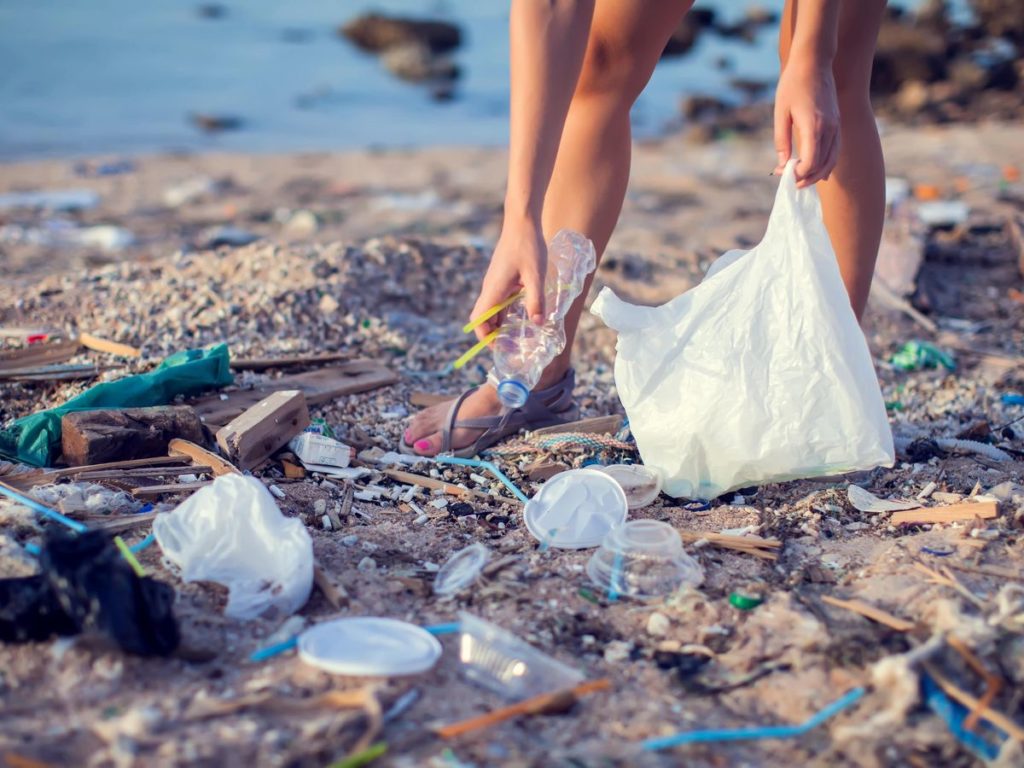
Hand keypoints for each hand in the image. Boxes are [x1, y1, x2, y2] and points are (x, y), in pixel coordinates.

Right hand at [469, 218, 547, 340]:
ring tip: (518, 336)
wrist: (522, 221)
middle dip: (494, 334)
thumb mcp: (536, 275)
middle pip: (484, 318)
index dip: (484, 337)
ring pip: (493, 309)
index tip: (497, 348)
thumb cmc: (528, 246)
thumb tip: (537, 324)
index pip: (479, 320)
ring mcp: (495, 283)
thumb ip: (536, 301)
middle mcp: (490, 288)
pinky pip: (501, 300)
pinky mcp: (502, 278)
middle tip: (511, 346)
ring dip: (502, 323)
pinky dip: (507, 311)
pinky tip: (523, 315)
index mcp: (493, 290)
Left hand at [773, 58, 839, 187]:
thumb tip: (781, 164)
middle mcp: (829, 128)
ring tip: (802, 180)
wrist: (813, 62)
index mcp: (814, 126)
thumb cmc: (792, 85)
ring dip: (818, 173)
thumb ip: (781, 140)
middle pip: (823, 165)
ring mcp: (836, 125)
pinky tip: (816, 170)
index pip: (810, 162)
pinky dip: (827, 162)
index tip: (784, 175)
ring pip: (832, 159)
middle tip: (792, 184)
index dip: (798, 174)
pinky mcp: (837, 122)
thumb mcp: (780, 113)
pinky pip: (835, 149)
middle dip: (808, 178)